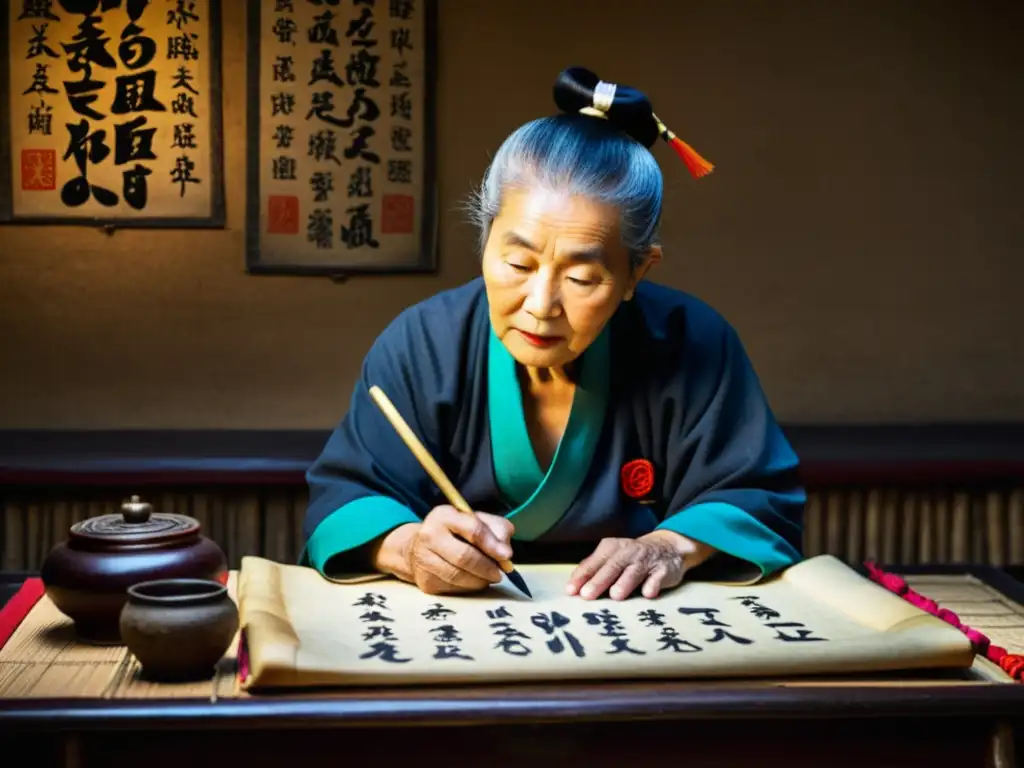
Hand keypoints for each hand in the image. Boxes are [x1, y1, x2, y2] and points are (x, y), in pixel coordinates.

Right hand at [374, 505, 513, 594]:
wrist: (420, 548)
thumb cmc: (456, 532)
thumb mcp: (477, 520)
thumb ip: (496, 529)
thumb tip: (505, 552)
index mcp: (444, 515)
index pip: (472, 529)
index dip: (492, 544)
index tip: (507, 556)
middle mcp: (429, 535)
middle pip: (463, 556)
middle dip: (487, 567)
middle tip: (500, 573)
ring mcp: (424, 559)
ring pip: (458, 576)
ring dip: (480, 580)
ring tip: (489, 577)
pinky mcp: (425, 581)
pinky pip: (452, 589)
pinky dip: (469, 587)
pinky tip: (474, 581)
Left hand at [566, 530, 708, 599]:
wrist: (668, 547)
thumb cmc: (632, 557)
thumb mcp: (612, 557)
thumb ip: (594, 569)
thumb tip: (572, 588)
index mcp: (611, 548)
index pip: (593, 563)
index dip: (581, 576)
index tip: (570, 590)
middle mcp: (628, 552)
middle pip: (611, 567)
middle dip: (598, 581)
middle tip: (587, 595)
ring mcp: (646, 561)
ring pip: (634, 572)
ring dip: (624, 583)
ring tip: (615, 595)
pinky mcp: (663, 570)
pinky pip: (657, 578)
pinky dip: (652, 585)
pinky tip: (648, 593)